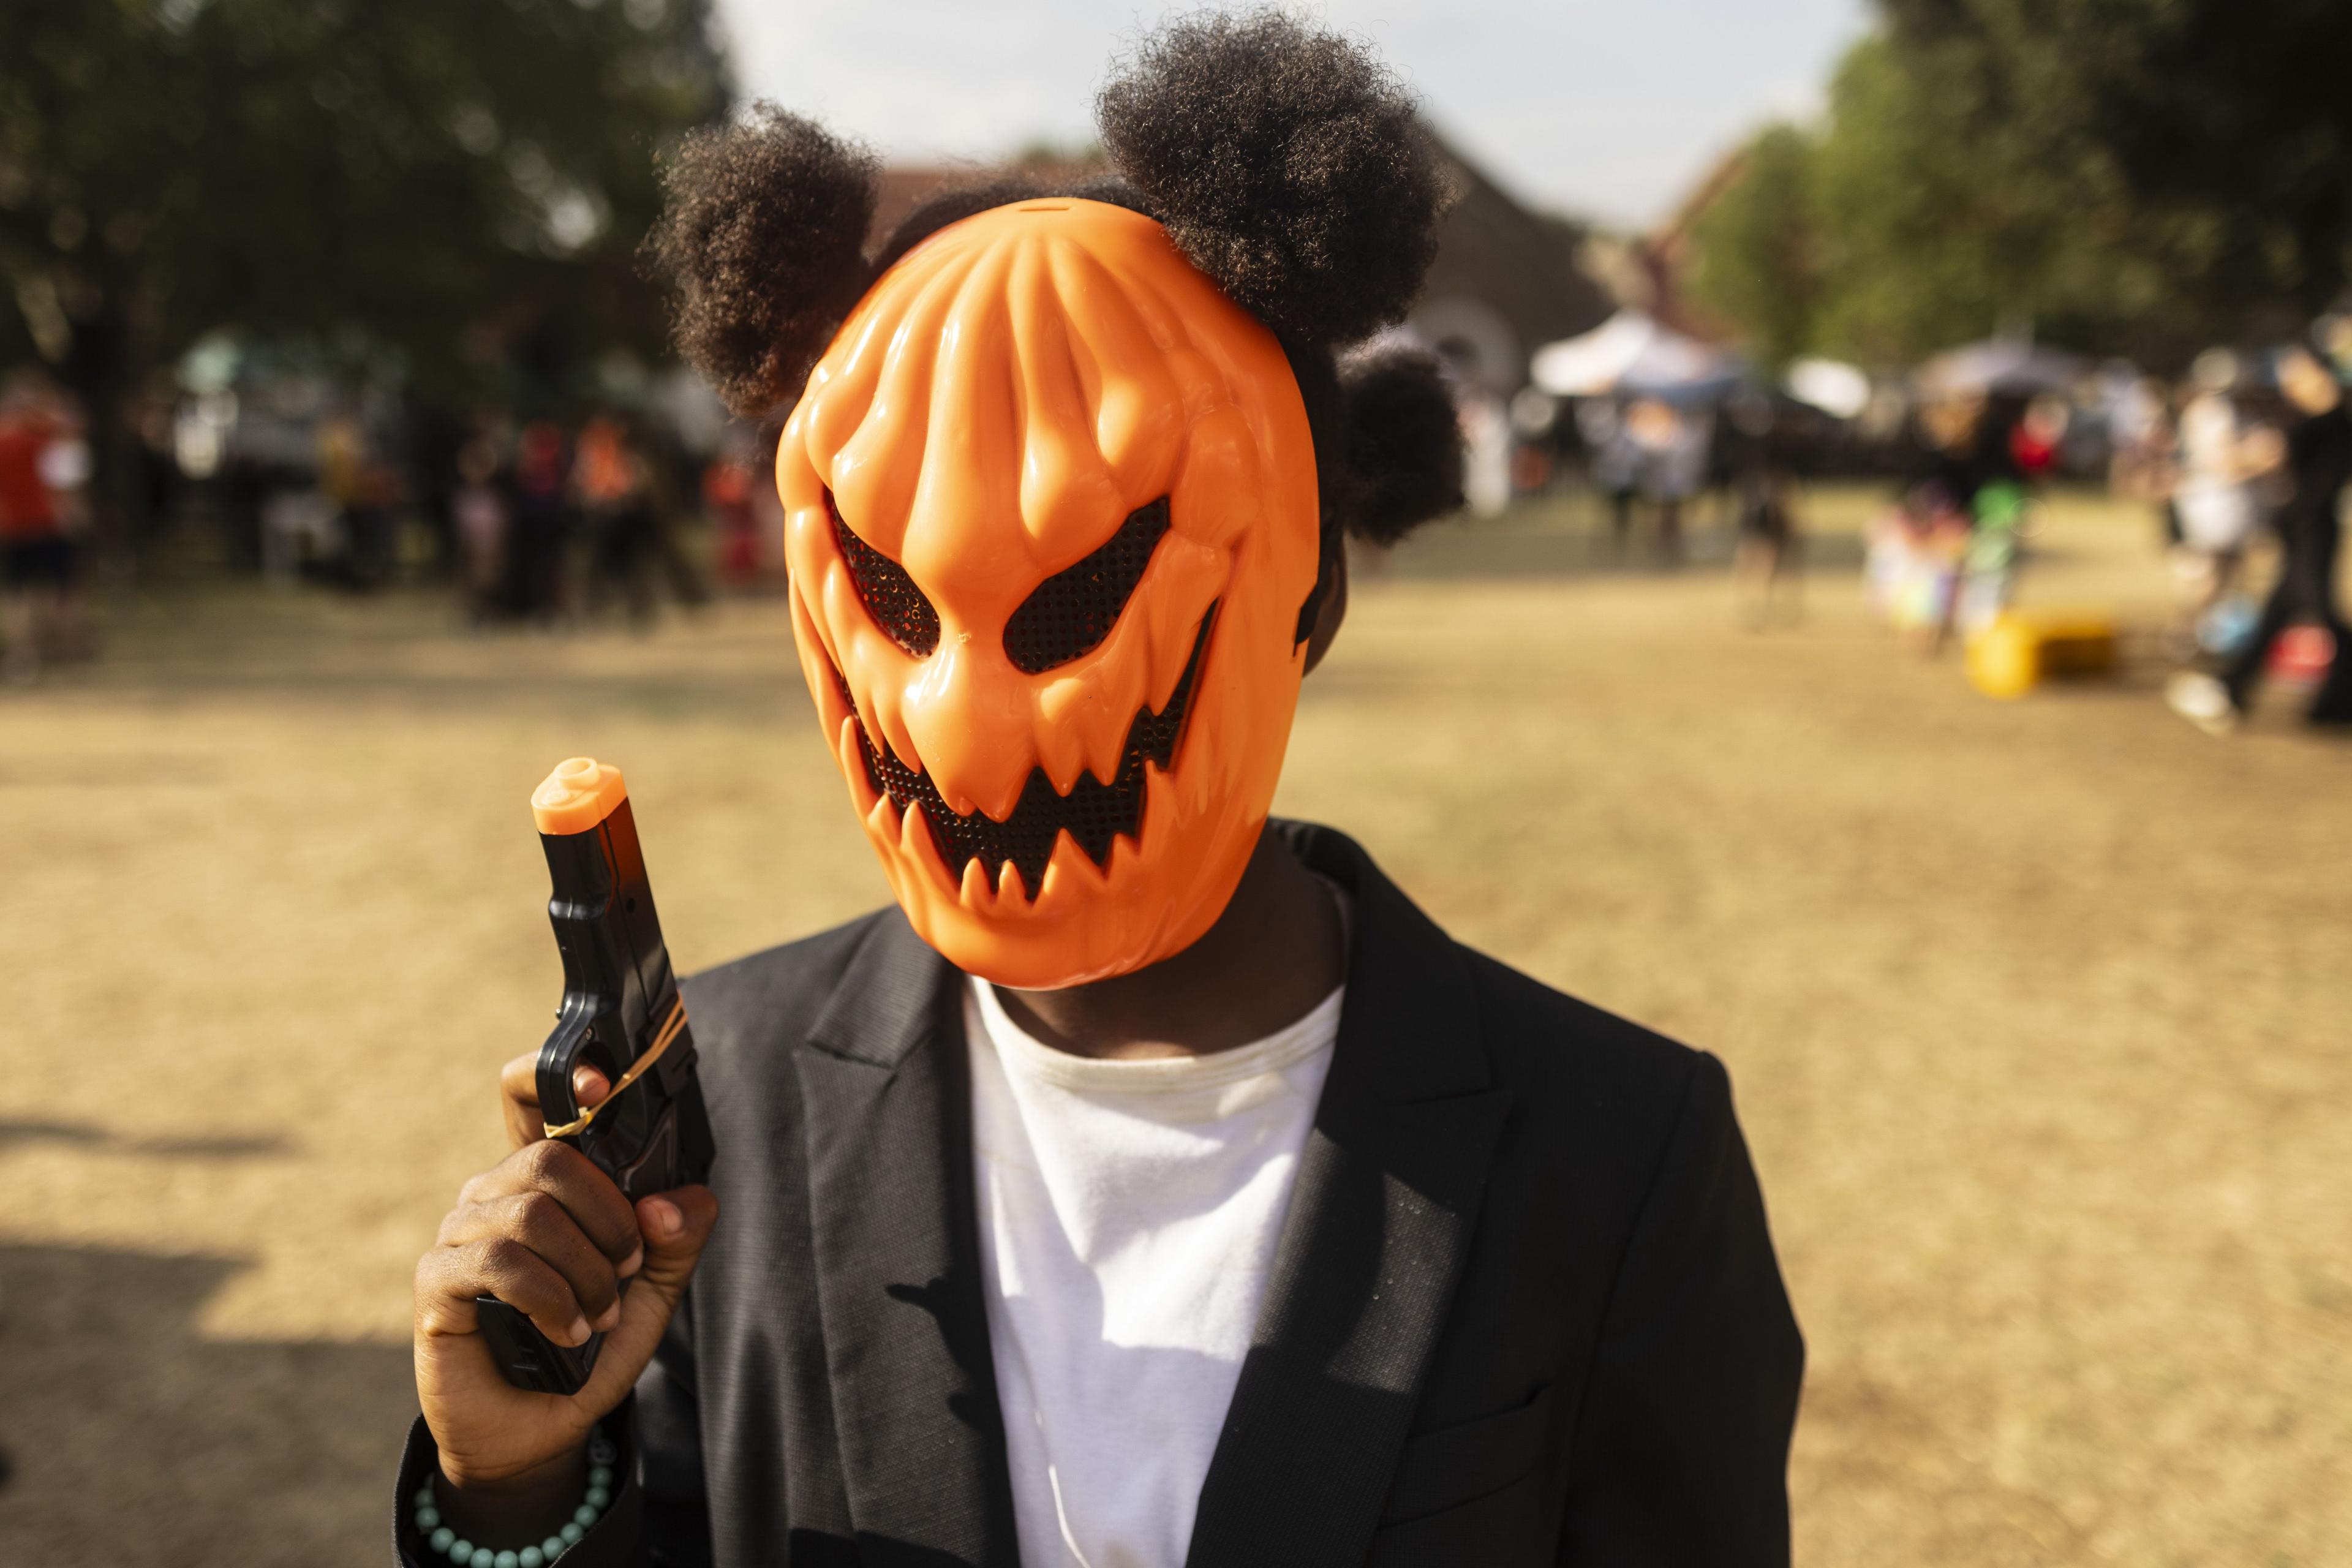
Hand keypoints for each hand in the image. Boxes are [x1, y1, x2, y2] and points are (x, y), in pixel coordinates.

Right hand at [413, 1054, 717, 1504]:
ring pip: (530, 1212)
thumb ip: (678, 1237)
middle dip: (609, 1220)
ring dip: (585, 1270)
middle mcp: (495, 1191)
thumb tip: (672, 1202)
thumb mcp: (654, 1288)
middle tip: (628, 1270)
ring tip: (600, 1313)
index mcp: (545, 1178)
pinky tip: (570, 1330)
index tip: (602, 1082)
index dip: (560, 1073)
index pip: (531, 1095)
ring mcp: (460, 1231)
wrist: (542, 1425)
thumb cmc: (592, 1342)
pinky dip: (550, 1298)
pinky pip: (497, 1263)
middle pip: (551, 1158)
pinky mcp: (436, 1280)